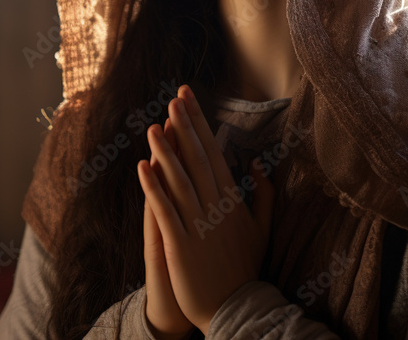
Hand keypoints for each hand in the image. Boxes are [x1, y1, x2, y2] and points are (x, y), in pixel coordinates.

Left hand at [137, 84, 275, 335]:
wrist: (236, 309)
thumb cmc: (246, 268)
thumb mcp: (263, 228)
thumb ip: (264, 194)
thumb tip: (256, 164)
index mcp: (233, 200)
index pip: (214, 153)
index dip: (201, 124)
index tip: (189, 99)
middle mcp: (216, 207)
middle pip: (198, 160)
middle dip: (186, 127)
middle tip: (174, 98)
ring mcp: (198, 225)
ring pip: (180, 181)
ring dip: (166, 152)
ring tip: (154, 125)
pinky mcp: (181, 245)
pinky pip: (165, 211)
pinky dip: (153, 188)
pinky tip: (142, 167)